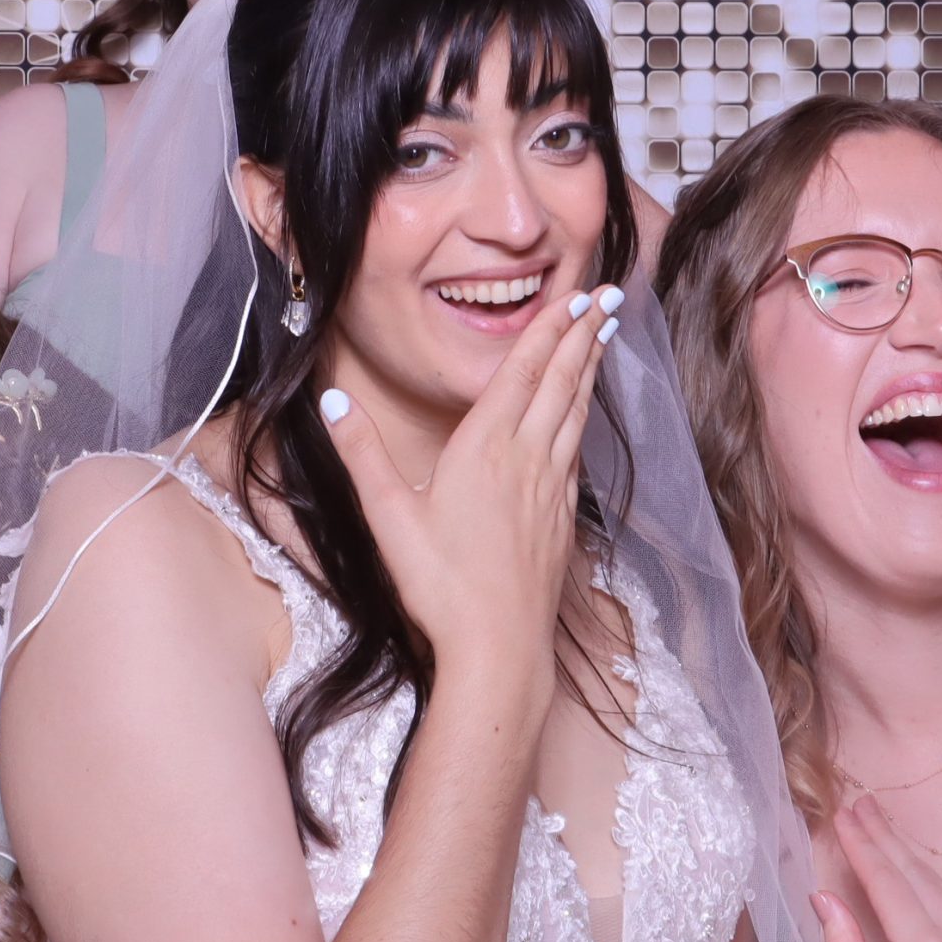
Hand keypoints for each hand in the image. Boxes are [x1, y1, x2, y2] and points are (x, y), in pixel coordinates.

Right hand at [317, 285, 616, 690]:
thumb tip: (333, 399)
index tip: (578, 295)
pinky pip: (576, 449)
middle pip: (561, 382)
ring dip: (590, 370)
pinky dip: (583, 416)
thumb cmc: (440, 585)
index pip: (523, 371)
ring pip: (576, 413)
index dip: (552, 329)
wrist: (499, 647)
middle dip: (584, 336)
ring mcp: (550, 488)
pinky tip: (583, 414)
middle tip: (609, 296)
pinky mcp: (561, 516)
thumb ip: (362, 453)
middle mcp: (527, 458)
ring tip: (604, 337)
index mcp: (485, 447)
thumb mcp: (388, 516)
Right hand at [813, 798, 941, 941]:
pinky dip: (931, 885)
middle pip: (916, 875)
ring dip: (907, 857)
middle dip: (884, 837)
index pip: (886, 882)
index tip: (841, 816)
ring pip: (940, 888)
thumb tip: (825, 899)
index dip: (860, 846)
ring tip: (881, 829)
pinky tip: (913, 871)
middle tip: (861, 805)